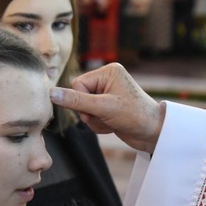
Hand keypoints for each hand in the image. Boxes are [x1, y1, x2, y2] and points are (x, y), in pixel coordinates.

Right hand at [50, 63, 164, 153]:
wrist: (154, 134)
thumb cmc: (134, 116)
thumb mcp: (103, 107)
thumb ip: (76, 100)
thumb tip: (51, 93)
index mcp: (108, 71)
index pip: (77, 85)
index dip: (82, 101)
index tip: (95, 111)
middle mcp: (108, 80)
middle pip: (79, 97)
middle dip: (89, 113)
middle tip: (105, 117)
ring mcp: (108, 94)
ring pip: (84, 109)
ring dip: (95, 121)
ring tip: (111, 122)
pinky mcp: (109, 108)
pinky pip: (92, 117)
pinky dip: (99, 125)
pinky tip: (113, 126)